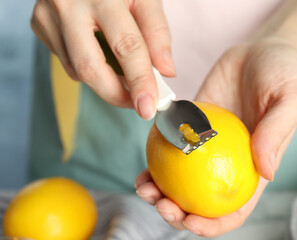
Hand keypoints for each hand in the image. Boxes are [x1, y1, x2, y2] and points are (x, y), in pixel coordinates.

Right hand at [31, 0, 175, 119]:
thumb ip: (157, 33)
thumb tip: (165, 72)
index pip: (126, 46)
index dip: (140, 80)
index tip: (148, 106)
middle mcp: (69, 5)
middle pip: (91, 68)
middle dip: (116, 94)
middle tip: (136, 103)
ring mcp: (49, 15)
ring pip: (78, 71)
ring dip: (105, 82)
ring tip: (122, 72)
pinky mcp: (40, 25)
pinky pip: (68, 63)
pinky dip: (88, 68)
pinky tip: (96, 52)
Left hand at [136, 38, 296, 236]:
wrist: (259, 50)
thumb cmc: (282, 74)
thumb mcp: (290, 99)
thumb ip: (277, 132)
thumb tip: (265, 172)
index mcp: (252, 167)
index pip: (234, 208)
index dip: (213, 225)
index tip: (191, 222)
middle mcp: (225, 162)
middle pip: (199, 202)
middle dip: (176, 213)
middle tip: (159, 202)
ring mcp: (204, 146)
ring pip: (178, 180)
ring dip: (158, 192)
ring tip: (144, 187)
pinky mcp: (188, 126)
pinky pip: (168, 148)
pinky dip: (154, 160)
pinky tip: (144, 162)